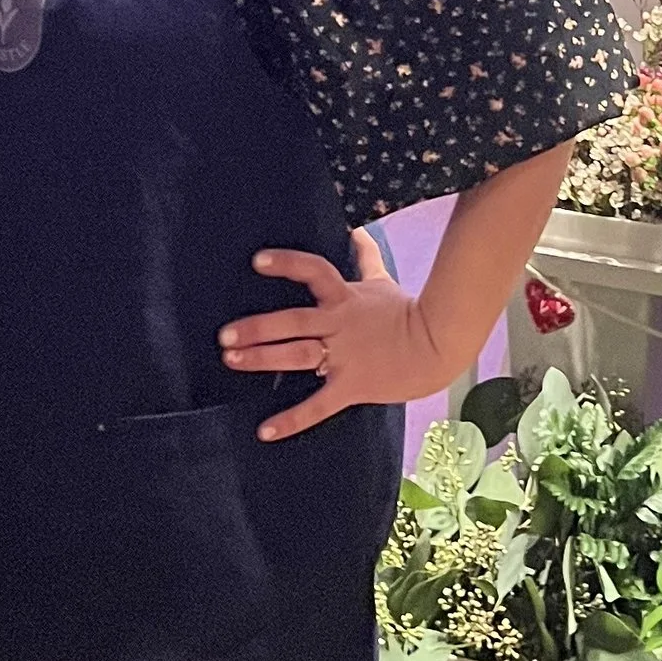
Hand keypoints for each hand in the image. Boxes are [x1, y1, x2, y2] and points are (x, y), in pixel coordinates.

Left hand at [220, 233, 458, 441]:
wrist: (437, 347)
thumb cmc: (406, 313)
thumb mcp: (383, 281)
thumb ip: (365, 257)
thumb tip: (357, 230)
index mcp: (345, 298)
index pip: (314, 272)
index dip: (287, 265)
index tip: (257, 262)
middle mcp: (339, 325)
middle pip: (295, 321)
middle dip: (258, 327)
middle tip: (224, 335)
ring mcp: (344, 357)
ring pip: (298, 356)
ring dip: (263, 358)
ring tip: (231, 360)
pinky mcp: (351, 387)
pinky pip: (318, 406)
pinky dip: (291, 420)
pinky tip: (264, 430)